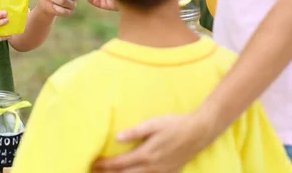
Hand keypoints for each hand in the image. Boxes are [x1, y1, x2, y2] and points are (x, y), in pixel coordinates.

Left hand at [92, 112, 212, 172]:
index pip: (119, 164)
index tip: (93, 164)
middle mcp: (152, 168)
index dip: (104, 166)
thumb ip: (135, 132)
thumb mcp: (153, 124)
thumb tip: (117, 137)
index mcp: (146, 154)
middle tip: (94, 172)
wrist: (199, 132)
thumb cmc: (174, 125)